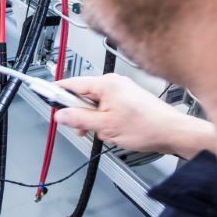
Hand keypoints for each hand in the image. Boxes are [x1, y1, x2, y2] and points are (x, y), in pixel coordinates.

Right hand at [54, 74, 214, 158]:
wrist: (173, 132)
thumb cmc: (147, 127)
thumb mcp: (105, 126)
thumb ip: (79, 119)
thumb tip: (61, 115)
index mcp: (106, 84)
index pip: (72, 83)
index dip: (57, 92)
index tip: (43, 93)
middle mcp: (113, 83)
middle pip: (82, 96)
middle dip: (80, 114)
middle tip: (83, 129)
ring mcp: (121, 91)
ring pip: (95, 105)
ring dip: (94, 120)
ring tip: (106, 132)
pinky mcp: (127, 100)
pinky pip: (106, 108)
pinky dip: (105, 120)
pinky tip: (113, 131)